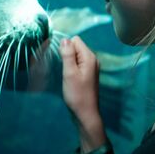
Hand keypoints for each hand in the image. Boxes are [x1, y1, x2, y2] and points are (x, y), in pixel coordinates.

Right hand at [60, 36, 106, 152]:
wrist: (85, 114)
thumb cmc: (77, 95)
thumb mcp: (70, 73)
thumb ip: (68, 55)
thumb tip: (64, 40)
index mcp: (89, 57)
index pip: (75, 40)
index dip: (65, 48)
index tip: (62, 62)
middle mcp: (92, 60)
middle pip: (75, 46)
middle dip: (66, 55)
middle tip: (65, 70)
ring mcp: (90, 67)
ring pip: (75, 55)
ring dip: (68, 62)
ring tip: (67, 75)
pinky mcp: (87, 74)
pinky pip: (77, 63)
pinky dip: (71, 67)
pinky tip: (69, 78)